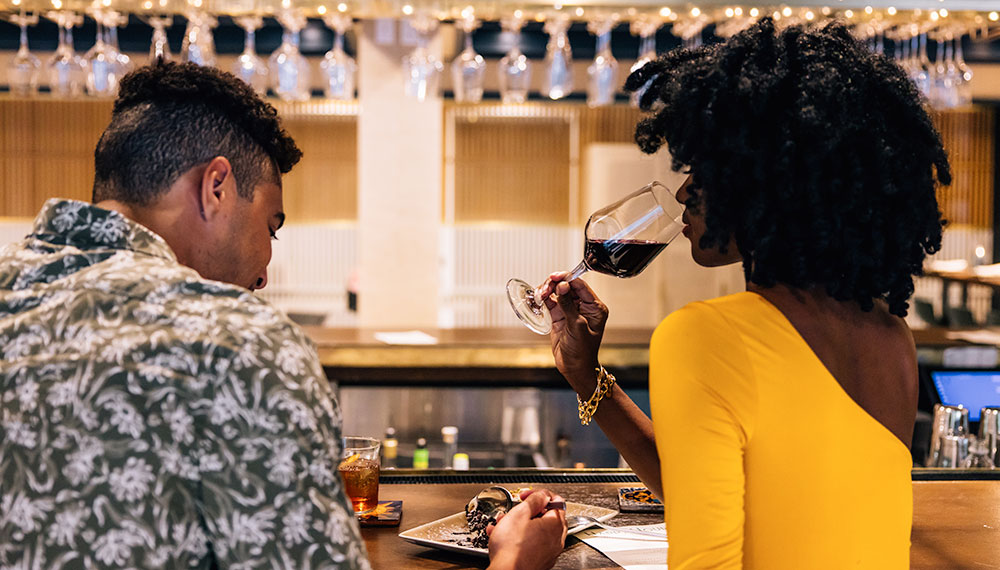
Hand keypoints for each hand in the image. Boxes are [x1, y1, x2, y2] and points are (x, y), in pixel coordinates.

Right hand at [486, 489, 567, 569]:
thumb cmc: (512, 548)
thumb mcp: (520, 514)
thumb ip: (534, 500)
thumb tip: (542, 495)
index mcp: (555, 524)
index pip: (556, 501)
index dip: (539, 494)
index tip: (527, 495)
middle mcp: (556, 540)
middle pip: (546, 517)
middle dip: (528, 512)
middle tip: (515, 511)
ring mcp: (548, 553)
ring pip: (536, 531)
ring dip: (520, 525)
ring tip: (504, 525)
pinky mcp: (539, 562)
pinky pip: (532, 544)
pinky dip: (520, 539)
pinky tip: (505, 539)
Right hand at [541, 272, 608, 393]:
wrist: (574, 368)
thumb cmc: (582, 352)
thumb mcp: (576, 326)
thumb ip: (568, 305)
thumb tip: (562, 286)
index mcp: (594, 307)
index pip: (580, 286)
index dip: (567, 279)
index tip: (555, 277)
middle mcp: (583, 306)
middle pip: (567, 286)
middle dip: (555, 284)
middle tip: (545, 289)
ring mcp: (570, 311)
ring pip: (557, 292)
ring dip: (548, 290)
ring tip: (541, 295)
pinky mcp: (559, 316)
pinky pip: (550, 302)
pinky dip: (544, 298)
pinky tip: (539, 299)